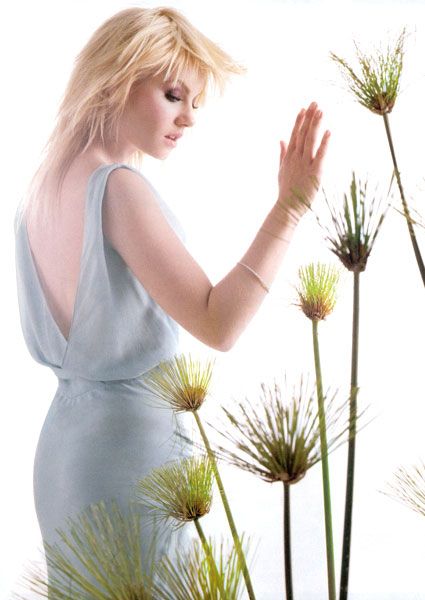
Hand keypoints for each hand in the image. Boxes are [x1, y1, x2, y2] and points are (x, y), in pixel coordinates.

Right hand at [276, 102, 330, 226]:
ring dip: (315, 125)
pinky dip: (324, 143)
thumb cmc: (286, 190)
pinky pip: (320, 155)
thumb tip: (281, 139)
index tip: (303, 109)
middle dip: (309, 118)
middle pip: (303, 134)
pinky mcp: (315, 172)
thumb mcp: (281, 170)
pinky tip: (329, 132)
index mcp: (289, 157)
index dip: (299, 121)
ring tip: (321, 111)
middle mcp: (296, 158)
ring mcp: (305, 164)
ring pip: (310, 140)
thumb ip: (282, 153)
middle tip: (315, 103)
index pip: (294, 135)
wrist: (287, 207)